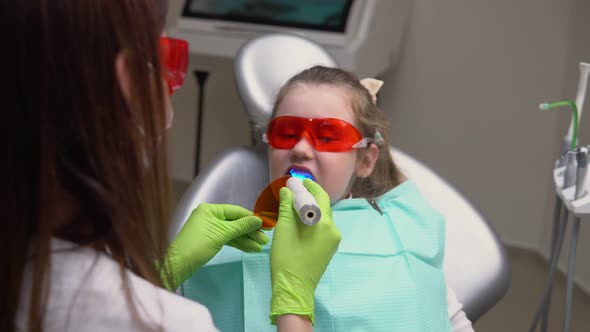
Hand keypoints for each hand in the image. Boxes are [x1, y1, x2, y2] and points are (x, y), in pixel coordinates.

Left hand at [163, 203, 267, 289]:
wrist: (179, 264)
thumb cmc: (198, 245)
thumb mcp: (222, 234)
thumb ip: (241, 226)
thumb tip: (259, 220)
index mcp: (210, 209)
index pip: (236, 211)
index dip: (252, 218)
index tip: (266, 225)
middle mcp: (210, 216)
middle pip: (235, 222)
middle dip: (250, 232)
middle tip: (265, 240)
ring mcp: (210, 228)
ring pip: (232, 232)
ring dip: (246, 239)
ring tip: (260, 247)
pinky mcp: (210, 240)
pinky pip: (228, 239)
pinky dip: (238, 243)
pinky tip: (250, 249)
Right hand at [269, 179, 340, 324]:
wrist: (293, 288)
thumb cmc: (287, 258)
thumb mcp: (283, 229)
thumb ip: (286, 206)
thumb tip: (287, 190)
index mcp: (325, 224)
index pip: (320, 196)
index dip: (309, 186)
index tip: (297, 181)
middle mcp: (334, 230)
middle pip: (323, 206)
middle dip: (308, 197)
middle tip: (293, 191)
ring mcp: (333, 241)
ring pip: (322, 218)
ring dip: (309, 209)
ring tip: (292, 206)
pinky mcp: (329, 249)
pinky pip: (322, 229)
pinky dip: (311, 221)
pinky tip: (299, 222)